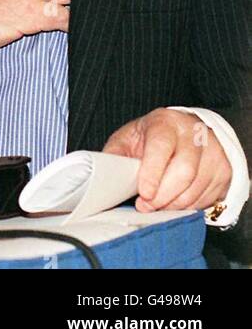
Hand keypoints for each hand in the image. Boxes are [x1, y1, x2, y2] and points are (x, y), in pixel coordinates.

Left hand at [103, 109, 231, 212]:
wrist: (184, 130)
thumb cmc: (150, 137)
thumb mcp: (127, 138)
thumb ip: (115, 155)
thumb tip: (103, 177)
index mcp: (165, 123)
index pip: (161, 147)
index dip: (152, 173)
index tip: (144, 193)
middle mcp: (194, 134)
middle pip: (184, 172)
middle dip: (163, 196)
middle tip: (146, 206)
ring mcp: (214, 152)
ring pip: (197, 187)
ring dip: (174, 204)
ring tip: (158, 206)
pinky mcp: (225, 170)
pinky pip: (208, 196)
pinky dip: (189, 206)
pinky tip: (175, 203)